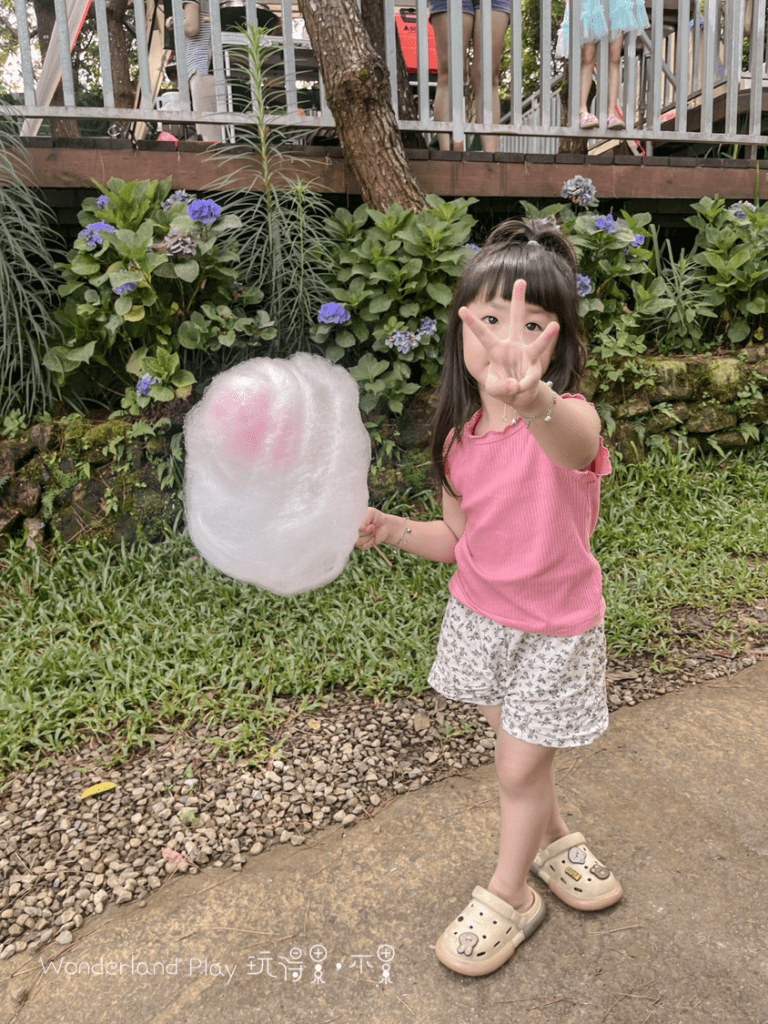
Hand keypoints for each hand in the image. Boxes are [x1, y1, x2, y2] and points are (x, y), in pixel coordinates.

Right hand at [355, 507, 393, 549]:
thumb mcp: (371, 513)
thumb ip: (364, 519)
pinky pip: (363, 546)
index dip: (359, 527)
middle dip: (366, 531)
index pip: (349, 527)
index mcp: (352, 522)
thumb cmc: (377, 518)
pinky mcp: (361, 546)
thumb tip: (361, 528)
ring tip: (373, 531)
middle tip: (373, 526)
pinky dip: (371, 541)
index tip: (367, 525)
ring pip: (358, 542)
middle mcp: (352, 531)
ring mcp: (356, 538)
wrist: (385, 526)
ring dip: (369, 536)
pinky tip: (373, 537)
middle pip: (354, 535)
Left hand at [458, 279, 559, 412]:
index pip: (483, 334)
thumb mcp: (494, 389)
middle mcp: (513, 346)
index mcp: (496, 349)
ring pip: (538, 343)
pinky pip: (532, 377)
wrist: (519, 396)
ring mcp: (526, 355)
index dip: (472, 322)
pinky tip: (520, 389)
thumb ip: (500, 387)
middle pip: (516, 319)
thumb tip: (516, 384)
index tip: (461, 308)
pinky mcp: (536, 368)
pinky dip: (524, 385)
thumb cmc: (503, 387)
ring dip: (546, 336)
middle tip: (521, 279)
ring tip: (555, 325)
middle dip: (519, 300)